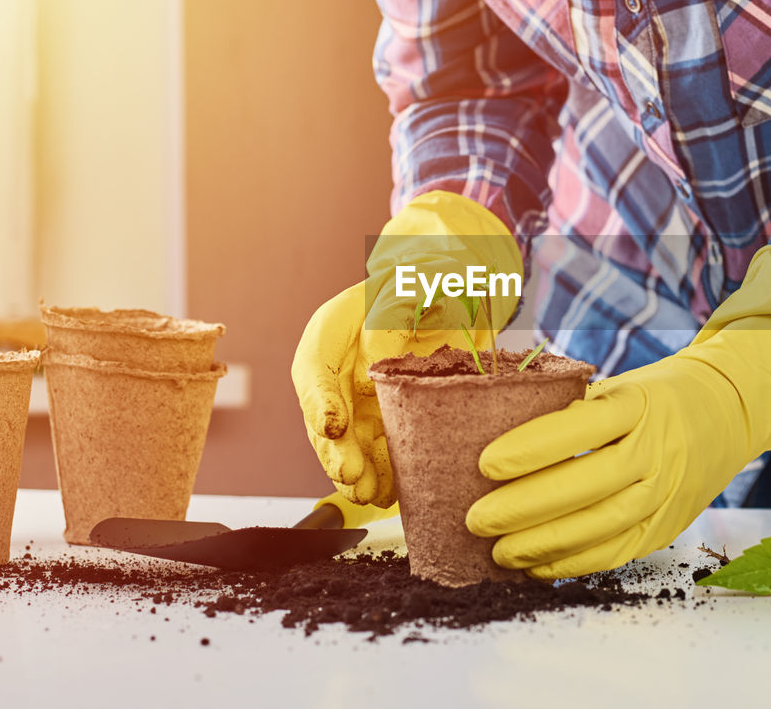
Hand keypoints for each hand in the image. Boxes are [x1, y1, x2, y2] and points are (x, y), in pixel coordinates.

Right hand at [292, 191, 520, 506]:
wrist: (456, 291)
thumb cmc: (431, 277)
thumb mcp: (418, 278)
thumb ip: (399, 307)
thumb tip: (380, 351)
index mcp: (333, 330)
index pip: (314, 368)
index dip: (320, 400)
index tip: (334, 425)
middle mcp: (339, 368)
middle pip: (324, 415)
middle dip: (335, 450)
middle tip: (351, 474)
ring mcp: (360, 396)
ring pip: (347, 442)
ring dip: (354, 471)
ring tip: (368, 493)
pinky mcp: (386, 416)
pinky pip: (376, 451)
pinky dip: (382, 474)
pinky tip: (392, 493)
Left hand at [465, 245, 770, 578]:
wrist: (727, 412)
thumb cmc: (654, 398)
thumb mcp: (619, 387)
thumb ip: (572, 411)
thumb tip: (497, 435)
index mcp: (638, 404)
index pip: (580, 428)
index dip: (531, 448)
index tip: (485, 463)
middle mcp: (657, 449)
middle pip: (587, 485)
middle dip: (525, 507)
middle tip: (477, 518)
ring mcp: (666, 491)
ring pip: (601, 525)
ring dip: (544, 543)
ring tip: (498, 551)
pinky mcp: (668, 526)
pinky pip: (617, 552)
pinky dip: (574, 563)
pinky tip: (536, 566)